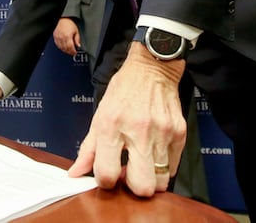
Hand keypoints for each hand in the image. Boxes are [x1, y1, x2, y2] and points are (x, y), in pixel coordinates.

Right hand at [53, 18, 80, 55]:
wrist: (63, 19)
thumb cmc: (69, 23)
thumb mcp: (76, 31)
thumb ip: (77, 39)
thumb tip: (78, 45)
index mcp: (67, 37)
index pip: (70, 48)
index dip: (73, 51)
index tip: (75, 52)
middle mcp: (62, 38)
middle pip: (66, 49)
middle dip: (70, 52)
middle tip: (73, 53)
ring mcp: (57, 38)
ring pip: (61, 48)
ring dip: (65, 51)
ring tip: (69, 51)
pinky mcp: (55, 37)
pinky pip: (57, 45)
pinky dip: (61, 47)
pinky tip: (64, 47)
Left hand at [68, 42, 185, 196]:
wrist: (152, 68)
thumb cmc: (124, 90)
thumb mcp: (100, 115)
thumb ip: (88, 149)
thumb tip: (76, 173)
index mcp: (111, 125)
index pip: (107, 173)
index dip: (105, 181)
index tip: (108, 174)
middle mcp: (138, 131)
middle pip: (142, 186)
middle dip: (133, 188)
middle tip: (128, 175)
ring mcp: (162, 133)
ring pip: (161, 181)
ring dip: (150, 178)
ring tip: (142, 165)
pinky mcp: (179, 133)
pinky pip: (173, 166)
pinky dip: (163, 166)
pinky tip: (154, 153)